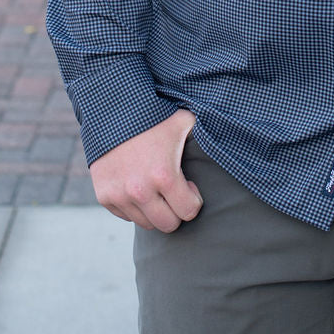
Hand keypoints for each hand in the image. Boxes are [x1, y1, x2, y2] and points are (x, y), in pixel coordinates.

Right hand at [89, 109, 201, 232]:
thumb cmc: (154, 115)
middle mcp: (140, 191)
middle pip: (168, 225)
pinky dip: (134, 206)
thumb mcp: (184, 121)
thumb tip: (229, 134)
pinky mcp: (104, 196)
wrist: (112, 109)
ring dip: (154, 209)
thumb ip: (205, 134)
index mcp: (164, 176)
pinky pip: (126, 215)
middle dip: (176, 211)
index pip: (188, 212)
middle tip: (173, 192)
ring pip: (146, 223)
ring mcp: (120, 195)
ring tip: (155, 187)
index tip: (188, 185)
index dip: (193, 199)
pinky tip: (137, 185)